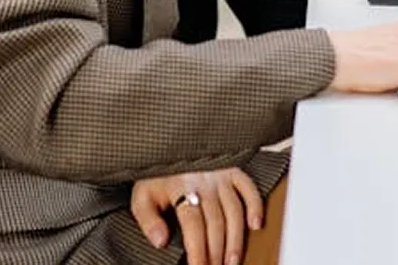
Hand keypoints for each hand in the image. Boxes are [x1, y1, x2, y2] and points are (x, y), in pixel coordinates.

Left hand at [131, 166, 262, 264]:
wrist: (166, 145)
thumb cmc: (156, 174)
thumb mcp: (142, 195)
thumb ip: (147, 219)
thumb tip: (160, 241)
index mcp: (181, 187)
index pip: (193, 226)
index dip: (197, 251)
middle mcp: (204, 181)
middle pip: (215, 222)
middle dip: (217, 252)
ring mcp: (220, 175)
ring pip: (234, 210)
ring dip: (236, 238)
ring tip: (233, 261)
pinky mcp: (232, 168)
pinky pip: (248, 186)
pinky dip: (255, 205)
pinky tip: (256, 225)